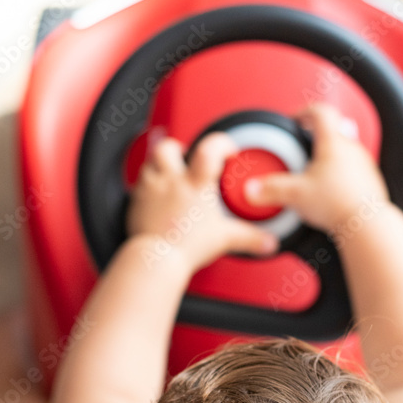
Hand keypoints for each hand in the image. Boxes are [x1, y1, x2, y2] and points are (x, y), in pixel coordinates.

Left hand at [126, 131, 278, 274]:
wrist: (157, 259)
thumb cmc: (186, 246)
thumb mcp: (225, 239)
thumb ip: (249, 238)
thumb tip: (268, 242)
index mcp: (195, 184)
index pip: (209, 148)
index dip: (221, 143)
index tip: (227, 150)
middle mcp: (170, 181)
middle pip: (168, 147)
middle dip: (178, 148)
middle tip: (186, 158)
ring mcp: (150, 190)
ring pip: (149, 164)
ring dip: (160, 167)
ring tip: (170, 177)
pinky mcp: (135, 203)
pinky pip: (137, 187)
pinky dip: (147, 189)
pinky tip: (155, 200)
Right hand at [244, 102, 388, 233]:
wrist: (366, 225)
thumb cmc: (338, 205)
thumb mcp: (295, 195)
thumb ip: (270, 190)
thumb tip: (251, 189)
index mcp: (333, 142)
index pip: (320, 111)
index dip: (304, 112)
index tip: (295, 121)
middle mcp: (352, 149)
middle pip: (332, 131)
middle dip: (315, 138)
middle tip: (300, 150)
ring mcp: (364, 165)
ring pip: (343, 152)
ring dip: (328, 158)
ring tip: (313, 175)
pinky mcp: (370, 182)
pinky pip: (352, 171)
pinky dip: (339, 176)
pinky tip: (329, 192)